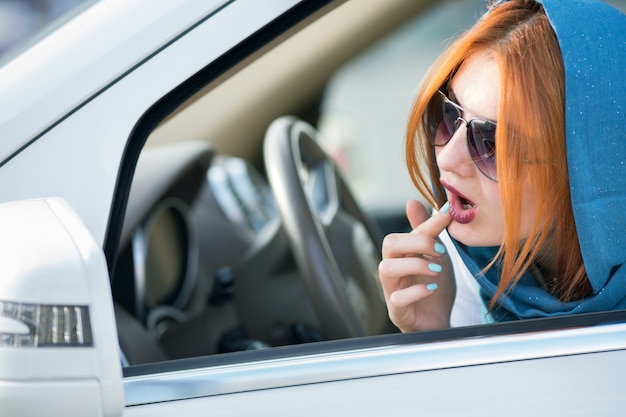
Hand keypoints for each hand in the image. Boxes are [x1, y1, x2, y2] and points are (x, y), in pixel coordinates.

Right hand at [378, 200, 454, 331]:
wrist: (439, 321)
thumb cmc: (433, 287)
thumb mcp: (434, 256)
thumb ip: (426, 231)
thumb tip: (414, 201)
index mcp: (401, 255)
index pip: (407, 231)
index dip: (427, 223)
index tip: (447, 215)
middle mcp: (392, 269)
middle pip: (388, 244)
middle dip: (415, 242)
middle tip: (439, 250)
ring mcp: (392, 290)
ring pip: (386, 268)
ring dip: (414, 264)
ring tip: (437, 269)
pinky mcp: (397, 311)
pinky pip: (397, 298)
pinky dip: (416, 291)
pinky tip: (432, 289)